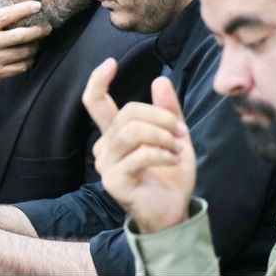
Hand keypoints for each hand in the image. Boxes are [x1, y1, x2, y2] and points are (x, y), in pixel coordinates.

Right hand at [0, 0, 50, 93]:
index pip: (5, 15)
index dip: (23, 9)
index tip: (37, 5)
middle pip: (19, 36)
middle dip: (38, 30)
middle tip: (47, 27)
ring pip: (24, 52)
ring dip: (36, 46)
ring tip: (39, 41)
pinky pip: (21, 67)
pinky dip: (29, 60)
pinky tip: (29, 55)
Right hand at [83, 58, 195, 233]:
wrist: (174, 212)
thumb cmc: (170, 175)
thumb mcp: (174, 136)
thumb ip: (168, 110)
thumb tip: (160, 79)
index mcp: (115, 133)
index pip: (95, 103)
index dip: (98, 81)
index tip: (110, 63)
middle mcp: (104, 147)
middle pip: (127, 114)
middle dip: (159, 116)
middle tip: (180, 130)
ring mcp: (106, 165)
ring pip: (132, 131)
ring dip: (162, 135)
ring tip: (179, 146)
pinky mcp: (114, 181)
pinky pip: (140, 155)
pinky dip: (163, 153)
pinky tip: (175, 158)